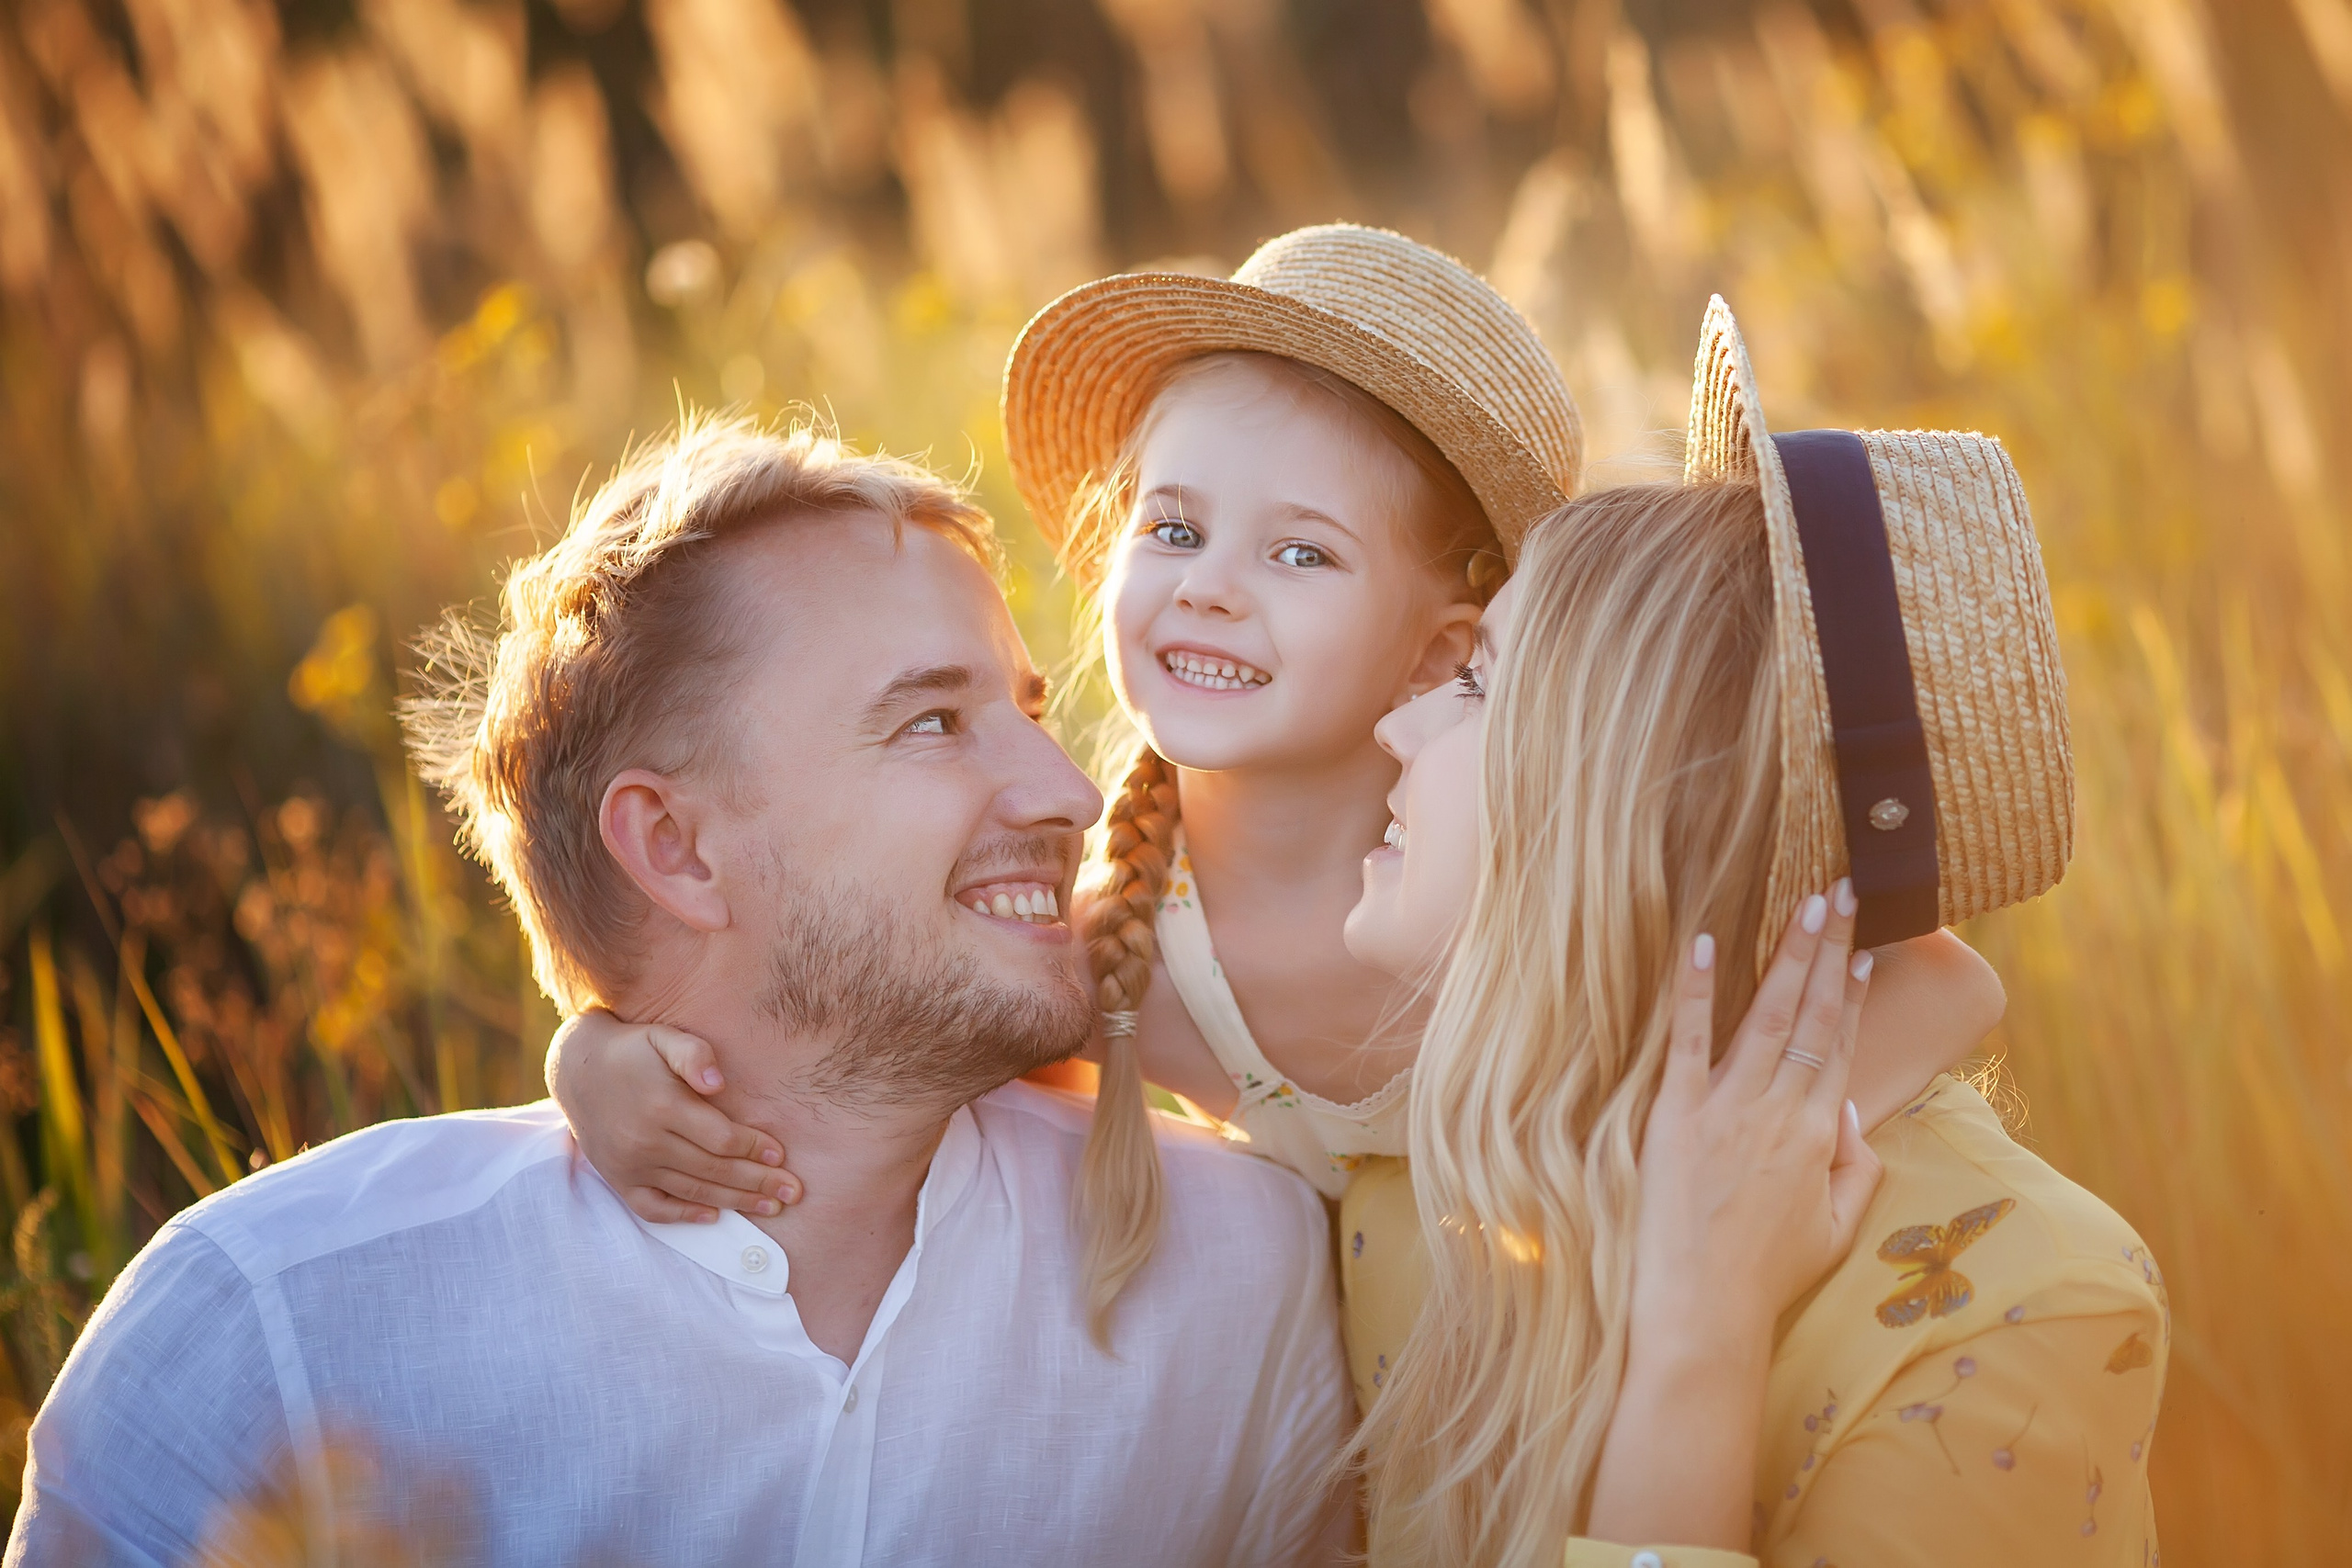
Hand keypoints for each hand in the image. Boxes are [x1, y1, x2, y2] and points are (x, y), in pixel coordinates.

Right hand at [545, 1010, 801, 1224]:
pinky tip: (713, 1218)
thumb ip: (694, 1054)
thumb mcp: (664, 1037)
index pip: (721, 1138)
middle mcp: (644, 1141)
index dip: (754, 1148)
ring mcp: (629, 1165)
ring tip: (769, 1208)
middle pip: (713, 1169)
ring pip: (691, 1191)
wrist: (578, 1069)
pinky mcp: (618, 1179)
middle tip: (792, 1193)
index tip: (781, 1154)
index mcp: (662, 1106)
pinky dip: (683, 1216)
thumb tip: (717, 1083)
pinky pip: (653, 1208)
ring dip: (734, 1202)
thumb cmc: (635, 1050)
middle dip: (757, 1182)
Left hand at [1631, 880, 1884, 1353]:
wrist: (1704, 1310)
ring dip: (1787, 955)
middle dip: (1829, 949)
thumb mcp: (1837, 1228)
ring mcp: (1727, 1108)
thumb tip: (1848, 1112)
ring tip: (1803, 903)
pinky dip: (1699, 992)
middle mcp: (1778, 1110)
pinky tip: (1706, 945)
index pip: (1840, 1047)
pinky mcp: (1676, 1114)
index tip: (1865, 949)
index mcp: (1818, 1135)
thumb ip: (1855, 1168)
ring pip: (1765, 1016)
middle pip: (1810, 1015)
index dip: (1853, 994)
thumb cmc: (1769, 1276)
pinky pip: (1689, 1042)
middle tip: (1842, 893)